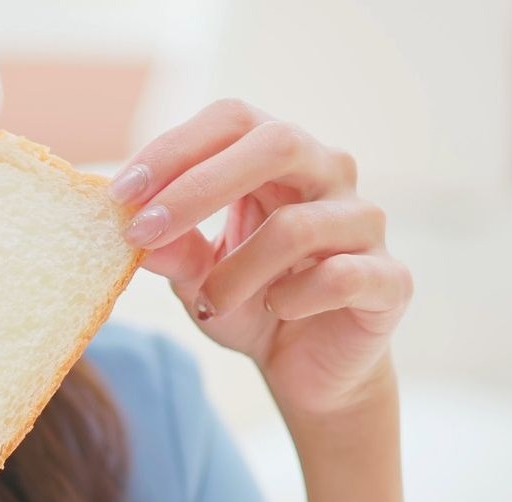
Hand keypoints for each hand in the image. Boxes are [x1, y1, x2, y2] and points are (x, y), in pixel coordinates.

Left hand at [109, 100, 412, 424]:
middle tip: (143, 230)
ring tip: (209, 302)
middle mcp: (329, 175)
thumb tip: (136, 231)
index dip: (174, 149)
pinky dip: (292, 299)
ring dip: (234, 270)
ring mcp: (365, 223)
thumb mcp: (197, 275)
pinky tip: (277, 310)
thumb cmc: (249, 301)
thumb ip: (170, 249)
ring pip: (297, 225)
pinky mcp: (391, 279)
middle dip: (198, 186)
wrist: (307, 369)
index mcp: (279, 157)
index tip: (120, 193)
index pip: (232, 120)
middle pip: (276, 143)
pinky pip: (339, 276)